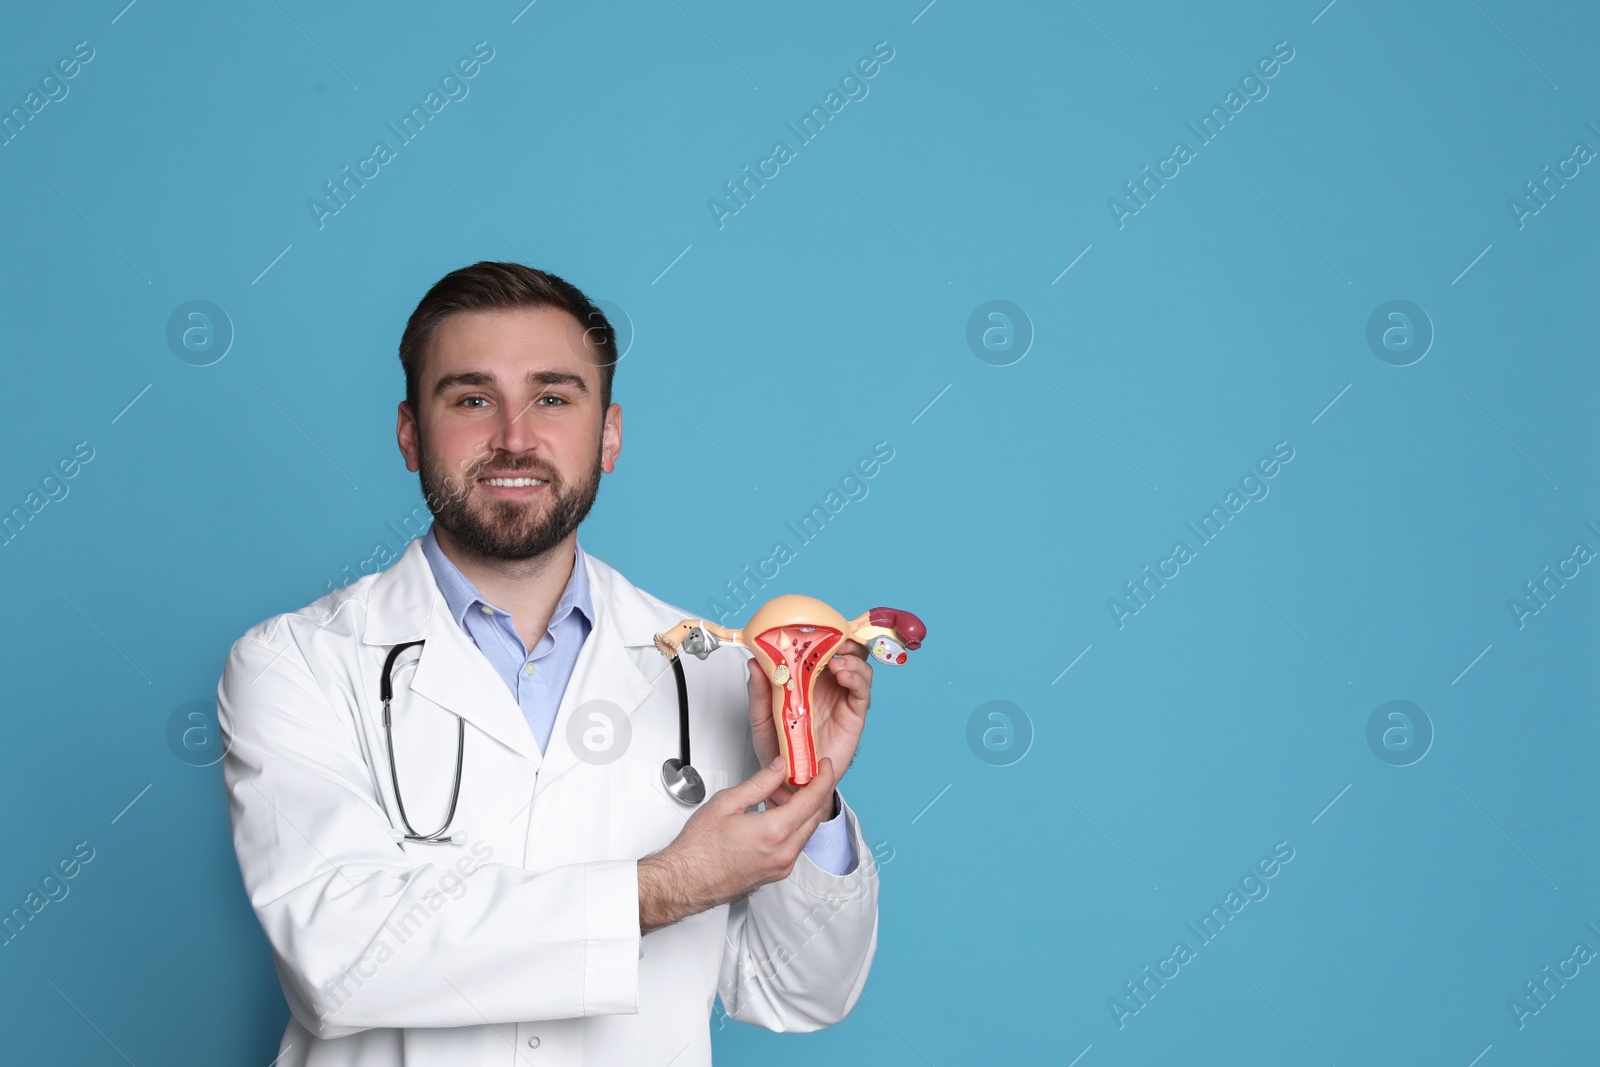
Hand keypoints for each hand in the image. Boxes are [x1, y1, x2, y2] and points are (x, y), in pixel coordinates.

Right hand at [638, 755, 839, 933]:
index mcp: (775, 832)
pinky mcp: (776, 874)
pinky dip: (793, 826)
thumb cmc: (699, 848)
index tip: (824, 766)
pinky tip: (776, 814)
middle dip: (816, 792)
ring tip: (783, 793)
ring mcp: (782, 866)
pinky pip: (795, 845)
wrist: (687, 881)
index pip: (813, 799)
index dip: (823, 778)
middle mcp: (784, 852)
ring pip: (806, 831)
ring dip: (803, 810)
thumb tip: (779, 768)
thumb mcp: (727, 802)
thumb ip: (759, 783)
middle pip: (815, 816)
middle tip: (806, 775)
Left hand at [745, 640, 871, 805]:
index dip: (823, 634)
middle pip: (846, 652)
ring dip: (851, 658)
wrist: (790, 782)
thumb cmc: (778, 749)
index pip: (821, 649)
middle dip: (843, 639)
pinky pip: (862, 692)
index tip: (815, 624)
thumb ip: (759, 691)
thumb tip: (754, 663)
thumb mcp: (761, 718)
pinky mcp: (854, 715)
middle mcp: (827, 685)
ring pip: (859, 667)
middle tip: (834, 636)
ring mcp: (842, 698)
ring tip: (837, 662)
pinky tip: (844, 676)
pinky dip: (857, 678)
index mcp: (806, 679)